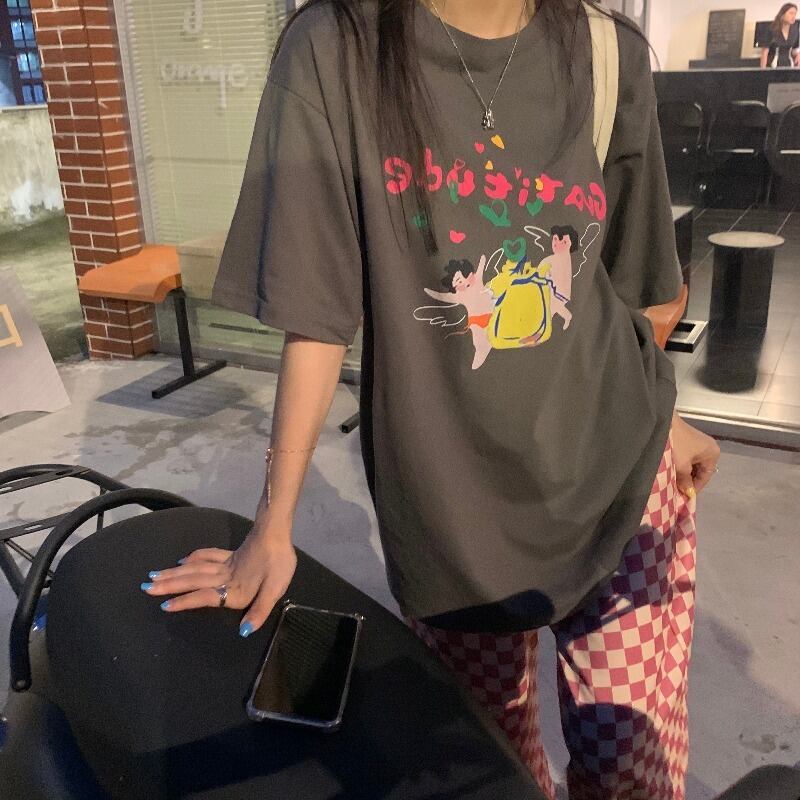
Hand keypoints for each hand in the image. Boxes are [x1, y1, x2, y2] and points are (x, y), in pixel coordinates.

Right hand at [141, 528, 296, 636]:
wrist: (277, 533)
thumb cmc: (278, 563)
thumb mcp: (274, 590)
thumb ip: (259, 611)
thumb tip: (244, 632)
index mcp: (234, 589)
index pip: (205, 596)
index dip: (186, 601)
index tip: (165, 605)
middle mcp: (224, 576)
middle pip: (193, 580)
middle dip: (169, 585)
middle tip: (146, 586)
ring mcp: (226, 563)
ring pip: (195, 568)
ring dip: (175, 572)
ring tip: (155, 575)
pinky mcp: (230, 553)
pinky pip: (207, 555)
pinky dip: (193, 557)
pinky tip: (183, 560)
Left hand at [671, 412, 720, 497]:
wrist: (663, 422)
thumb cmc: (676, 445)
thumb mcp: (681, 466)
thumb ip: (685, 481)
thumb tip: (688, 493)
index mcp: (712, 453)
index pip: (706, 476)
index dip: (695, 487)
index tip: (684, 497)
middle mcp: (709, 448)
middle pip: (700, 470)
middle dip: (688, 481)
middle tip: (677, 491)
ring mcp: (698, 443)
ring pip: (692, 465)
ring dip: (684, 473)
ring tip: (673, 482)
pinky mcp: (688, 440)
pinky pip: (687, 458)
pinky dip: (681, 465)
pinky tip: (672, 471)